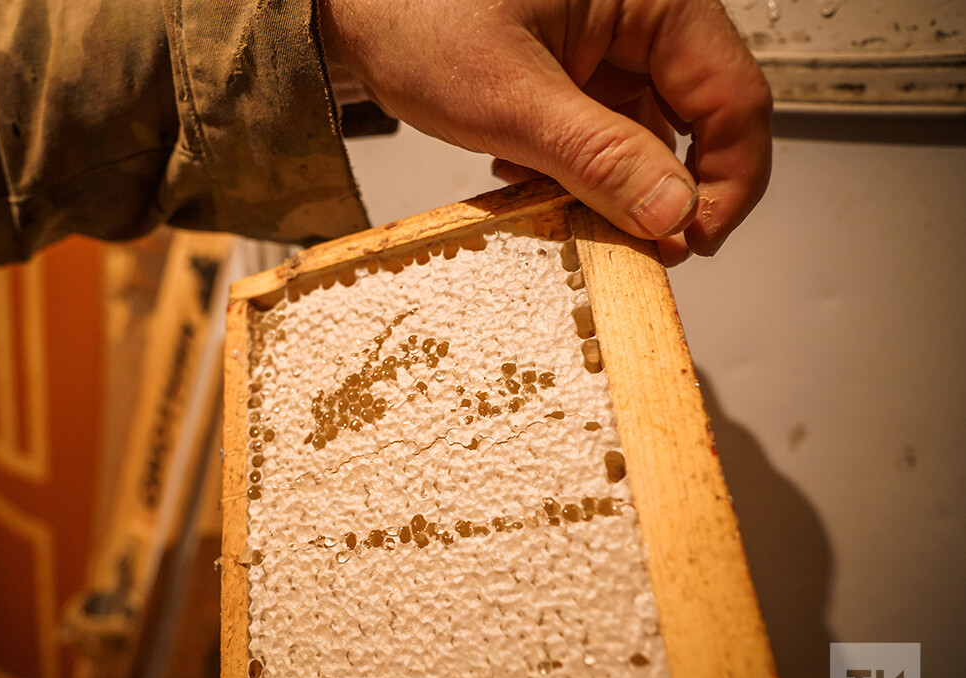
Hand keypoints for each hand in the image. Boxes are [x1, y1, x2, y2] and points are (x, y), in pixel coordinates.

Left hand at [318, 0, 771, 262]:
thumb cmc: (414, 9)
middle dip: (661, 190)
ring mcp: (610, 45)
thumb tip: (671, 210)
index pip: (736, 98)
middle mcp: (643, 16)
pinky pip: (605, 132)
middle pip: (701, 120)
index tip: (691, 240)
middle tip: (632, 243)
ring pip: (649, 134)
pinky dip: (578, 167)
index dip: (727, 182)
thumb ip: (597, 156)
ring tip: (558, 201)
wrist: (351, 3)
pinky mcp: (578, 70)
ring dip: (611, 184)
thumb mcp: (508, 96)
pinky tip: (531, 172)